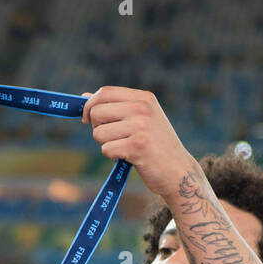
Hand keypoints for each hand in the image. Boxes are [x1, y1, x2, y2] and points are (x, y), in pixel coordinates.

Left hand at [81, 86, 194, 201]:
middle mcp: (142, 108)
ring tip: (124, 148)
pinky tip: (128, 157)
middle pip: (97, 112)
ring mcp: (140, 126)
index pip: (105, 92)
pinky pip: (106, 149)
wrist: (178, 171)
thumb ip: (115, 107)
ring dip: (106, 145)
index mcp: (143, 98)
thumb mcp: (141, 120)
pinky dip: (113, 157)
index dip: (90, 105)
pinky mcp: (137, 146)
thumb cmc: (155, 146)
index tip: (86, 119)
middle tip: (111, 137)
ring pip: (98, 133)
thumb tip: (84, 97)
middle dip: (96, 128)